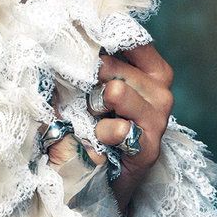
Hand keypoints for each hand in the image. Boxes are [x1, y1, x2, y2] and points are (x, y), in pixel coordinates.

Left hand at [92, 44, 173, 212]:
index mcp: (147, 69)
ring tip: (92, 119)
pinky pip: (121, 128)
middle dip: (88, 78)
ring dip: (93, 105)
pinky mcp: (150, 147)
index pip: (131, 36)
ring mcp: (158, 118)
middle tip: (83, 98)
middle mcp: (159, 90)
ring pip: (117, 90)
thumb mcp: (79, 86)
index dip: (102, 36)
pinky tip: (99, 139)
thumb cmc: (82, 125)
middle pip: (113, 62)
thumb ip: (78, 62)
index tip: (81, 40)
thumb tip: (58, 38)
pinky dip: (101, 132)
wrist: (88, 180)